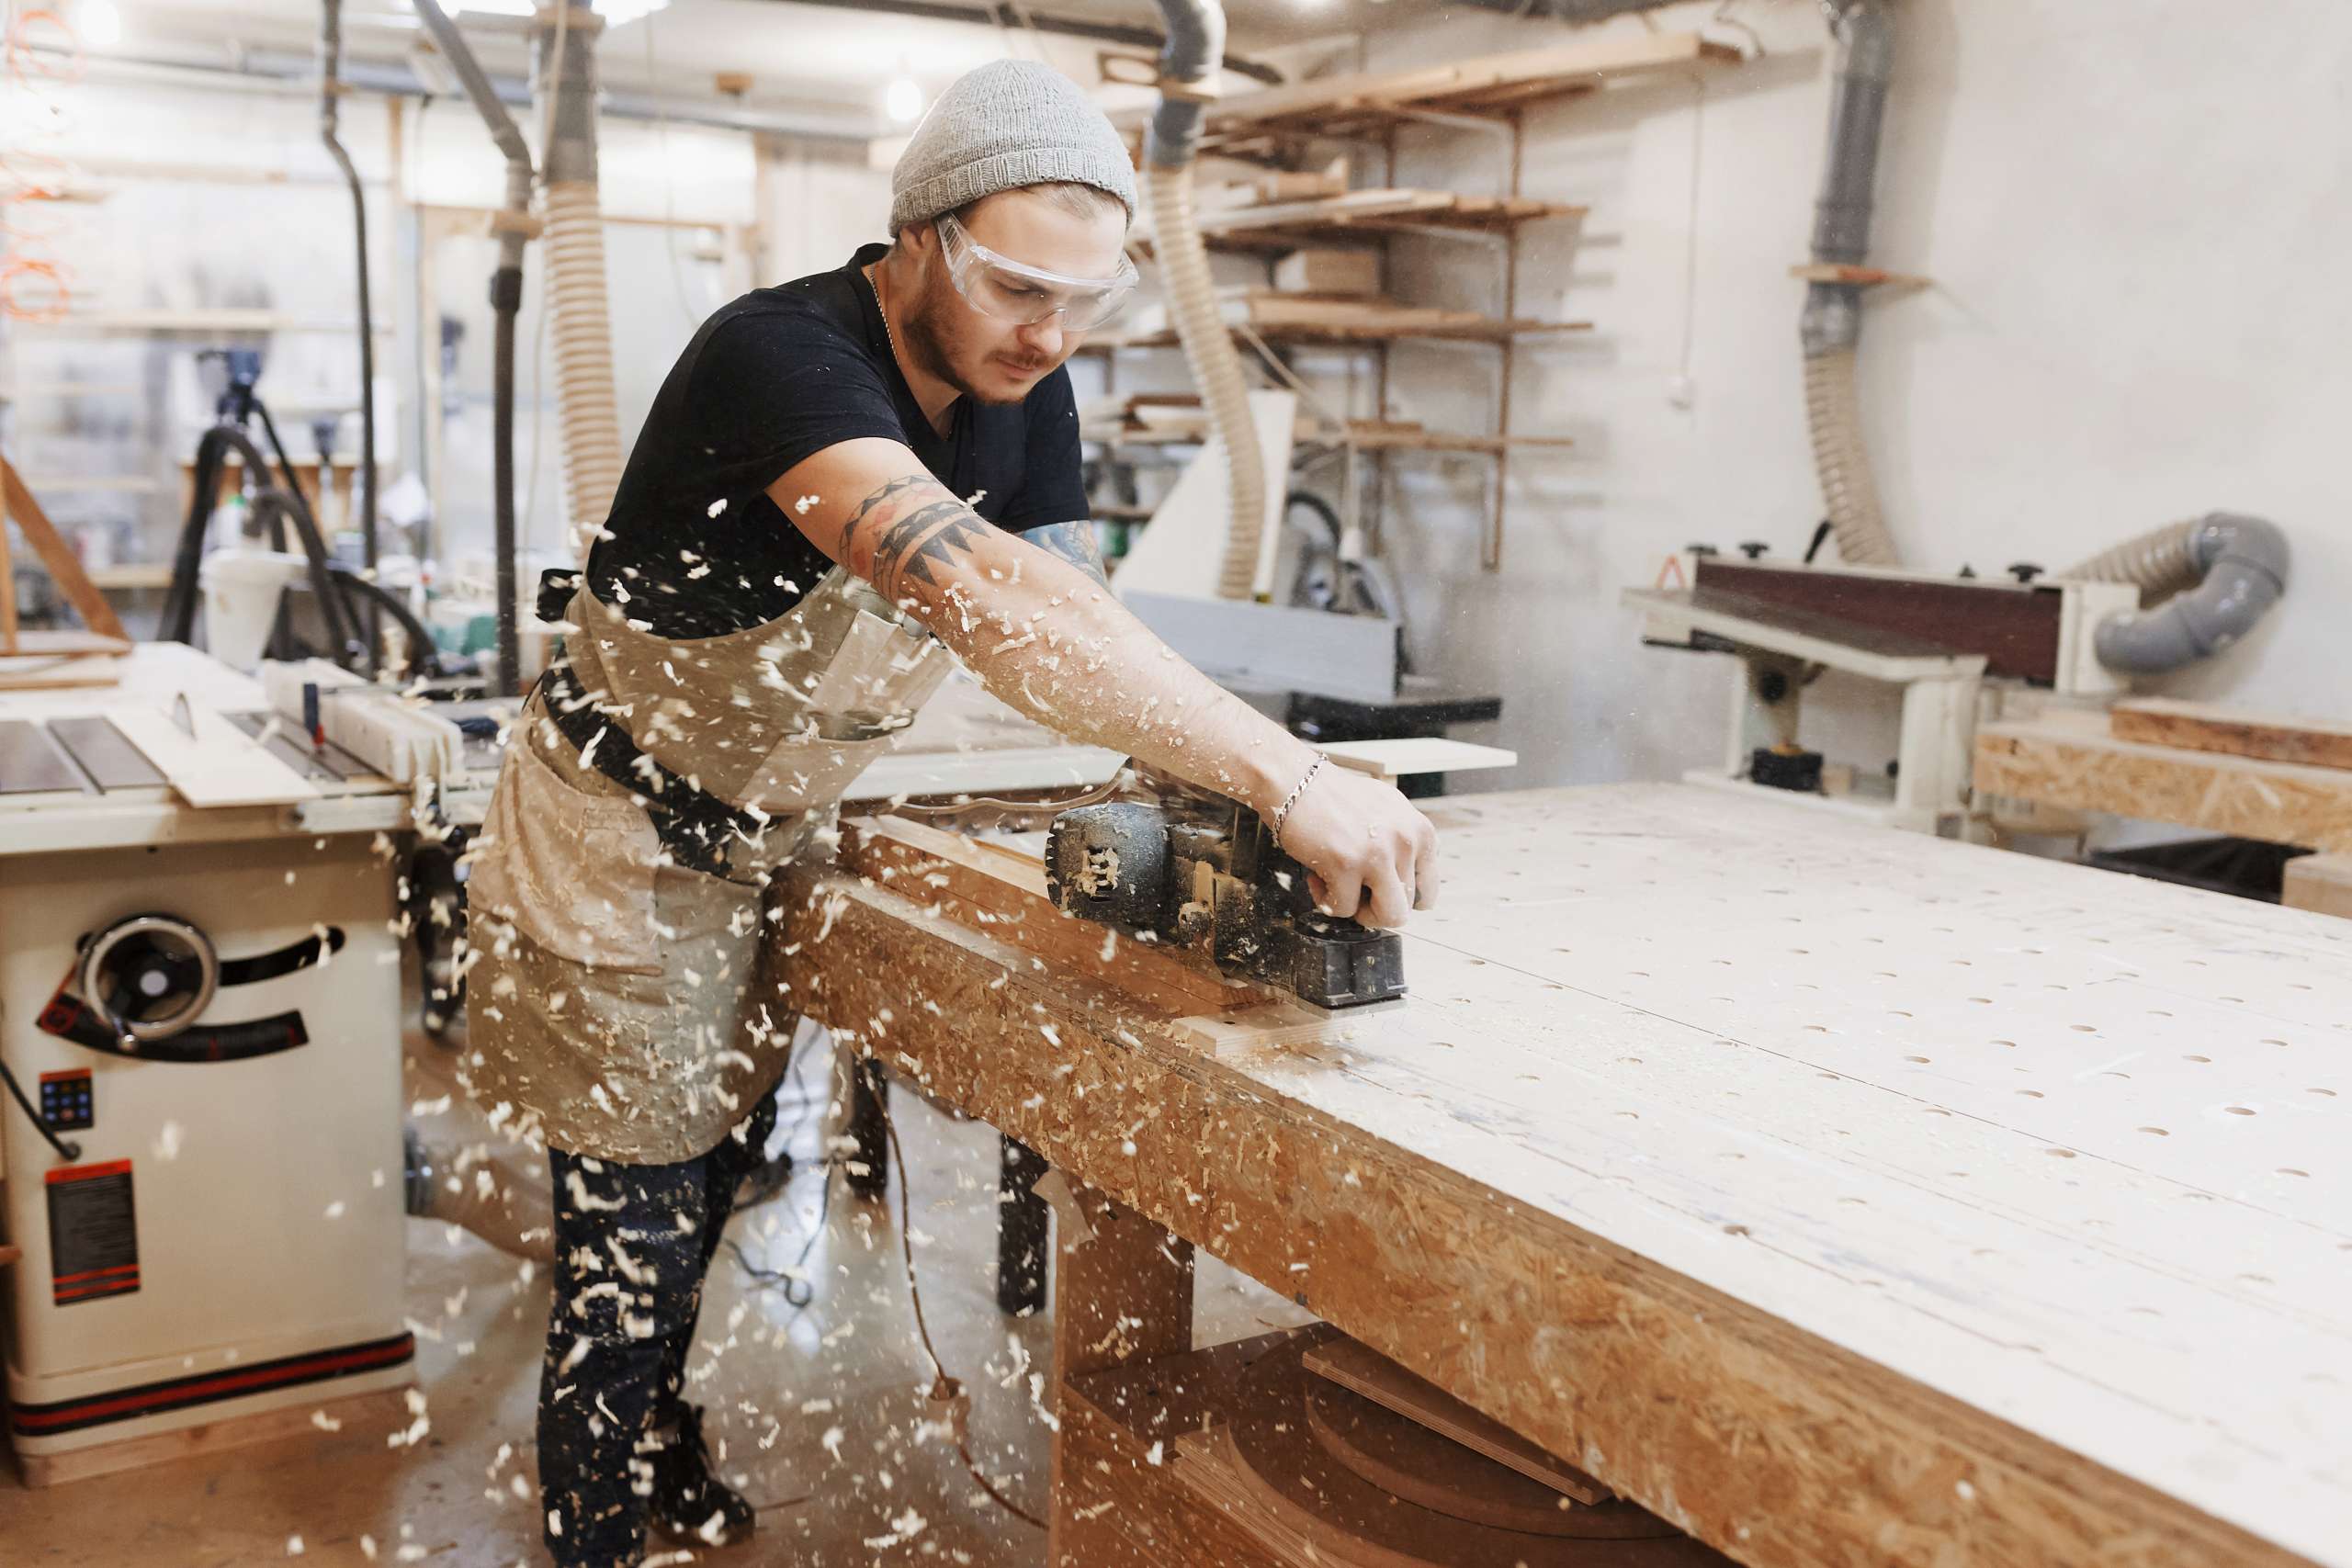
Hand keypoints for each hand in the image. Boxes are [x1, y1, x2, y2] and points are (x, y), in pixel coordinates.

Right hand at [1268, 760, 1437, 928]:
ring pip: (1387, 917)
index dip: (1400, 898)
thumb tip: (1413, 878)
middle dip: (1376, 907)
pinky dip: (1327, 901)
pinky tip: (1317, 877)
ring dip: (1359, 911)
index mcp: (1420, 831)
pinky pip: (1344, 910)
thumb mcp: (1388, 810)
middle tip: (1353, 889)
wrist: (1295, 782)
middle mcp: (1406, 842)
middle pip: (1405, 908)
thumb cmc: (1336, 799)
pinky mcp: (1346, 865)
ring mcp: (1377, 854)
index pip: (1428, 890)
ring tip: (1338, 886)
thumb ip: (1406, 842)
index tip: (1379, 890)